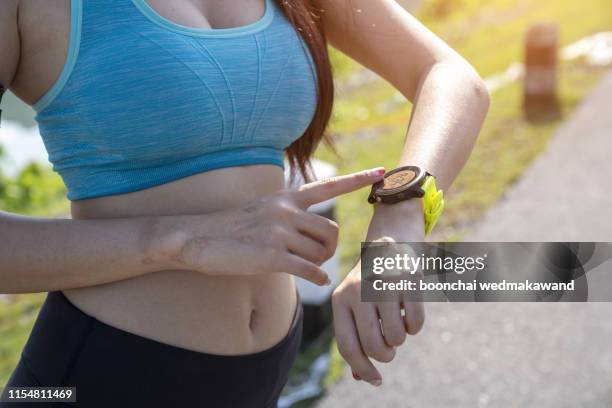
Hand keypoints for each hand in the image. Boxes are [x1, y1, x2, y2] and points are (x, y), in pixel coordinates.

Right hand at [150, 167, 384, 284]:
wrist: (199, 237)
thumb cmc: (234, 227)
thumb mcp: (265, 210)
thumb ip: (292, 215)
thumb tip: (321, 235)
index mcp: (288, 198)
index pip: (329, 186)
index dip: (358, 179)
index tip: (382, 171)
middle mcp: (287, 211)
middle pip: (331, 231)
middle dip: (329, 249)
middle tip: (317, 257)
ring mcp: (279, 232)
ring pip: (320, 253)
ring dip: (316, 264)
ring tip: (300, 265)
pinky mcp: (271, 255)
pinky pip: (308, 269)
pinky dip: (315, 277)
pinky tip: (312, 280)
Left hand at [332, 199, 425, 385]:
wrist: (390, 237)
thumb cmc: (370, 280)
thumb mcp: (354, 303)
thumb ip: (356, 336)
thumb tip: (361, 377)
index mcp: (340, 299)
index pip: (348, 346)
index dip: (362, 369)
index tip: (375, 380)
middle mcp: (358, 291)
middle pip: (374, 345)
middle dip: (386, 355)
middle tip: (390, 348)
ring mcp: (384, 284)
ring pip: (397, 337)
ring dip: (401, 338)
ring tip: (397, 322)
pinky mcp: (409, 280)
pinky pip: (416, 323)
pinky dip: (415, 326)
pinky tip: (409, 311)